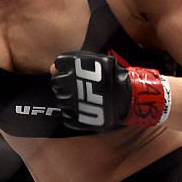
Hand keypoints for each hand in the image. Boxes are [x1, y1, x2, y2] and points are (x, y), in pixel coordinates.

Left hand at [51, 50, 170, 130]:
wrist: (128, 97)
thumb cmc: (112, 77)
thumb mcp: (94, 62)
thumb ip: (71, 63)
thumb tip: (52, 68)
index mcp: (72, 68)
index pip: (56, 69)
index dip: (64, 72)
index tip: (75, 75)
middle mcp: (67, 85)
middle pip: (56, 84)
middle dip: (65, 85)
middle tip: (82, 88)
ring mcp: (70, 102)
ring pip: (60, 100)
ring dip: (68, 99)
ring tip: (86, 98)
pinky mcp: (74, 118)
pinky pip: (65, 116)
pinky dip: (71, 113)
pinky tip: (84, 109)